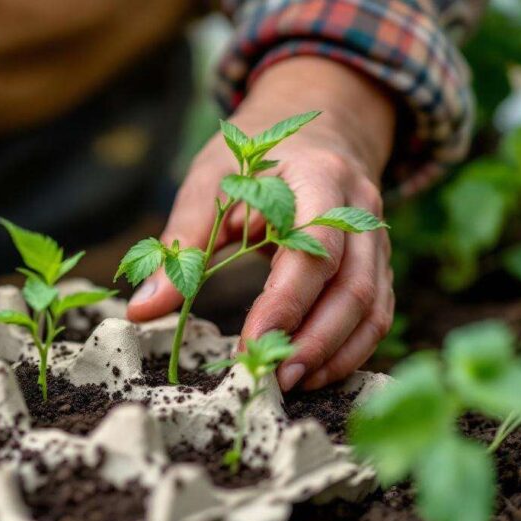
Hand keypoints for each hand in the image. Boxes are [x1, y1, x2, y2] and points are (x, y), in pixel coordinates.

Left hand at [127, 57, 395, 390]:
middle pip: (352, 285)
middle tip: (271, 379)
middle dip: (313, 340)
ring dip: (333, 353)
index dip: (285, 302)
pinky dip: (349, 349)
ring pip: (372, 306)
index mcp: (318, 178)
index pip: (312, 250)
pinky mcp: (378, 265)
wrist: (310, 137)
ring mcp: (377, 239)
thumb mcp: (208, 184)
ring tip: (290, 384)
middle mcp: (359, 209)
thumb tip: (142, 311)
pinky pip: (376, 314)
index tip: (249, 343)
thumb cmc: (250, 161)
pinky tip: (313, 373)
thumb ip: (179, 246)